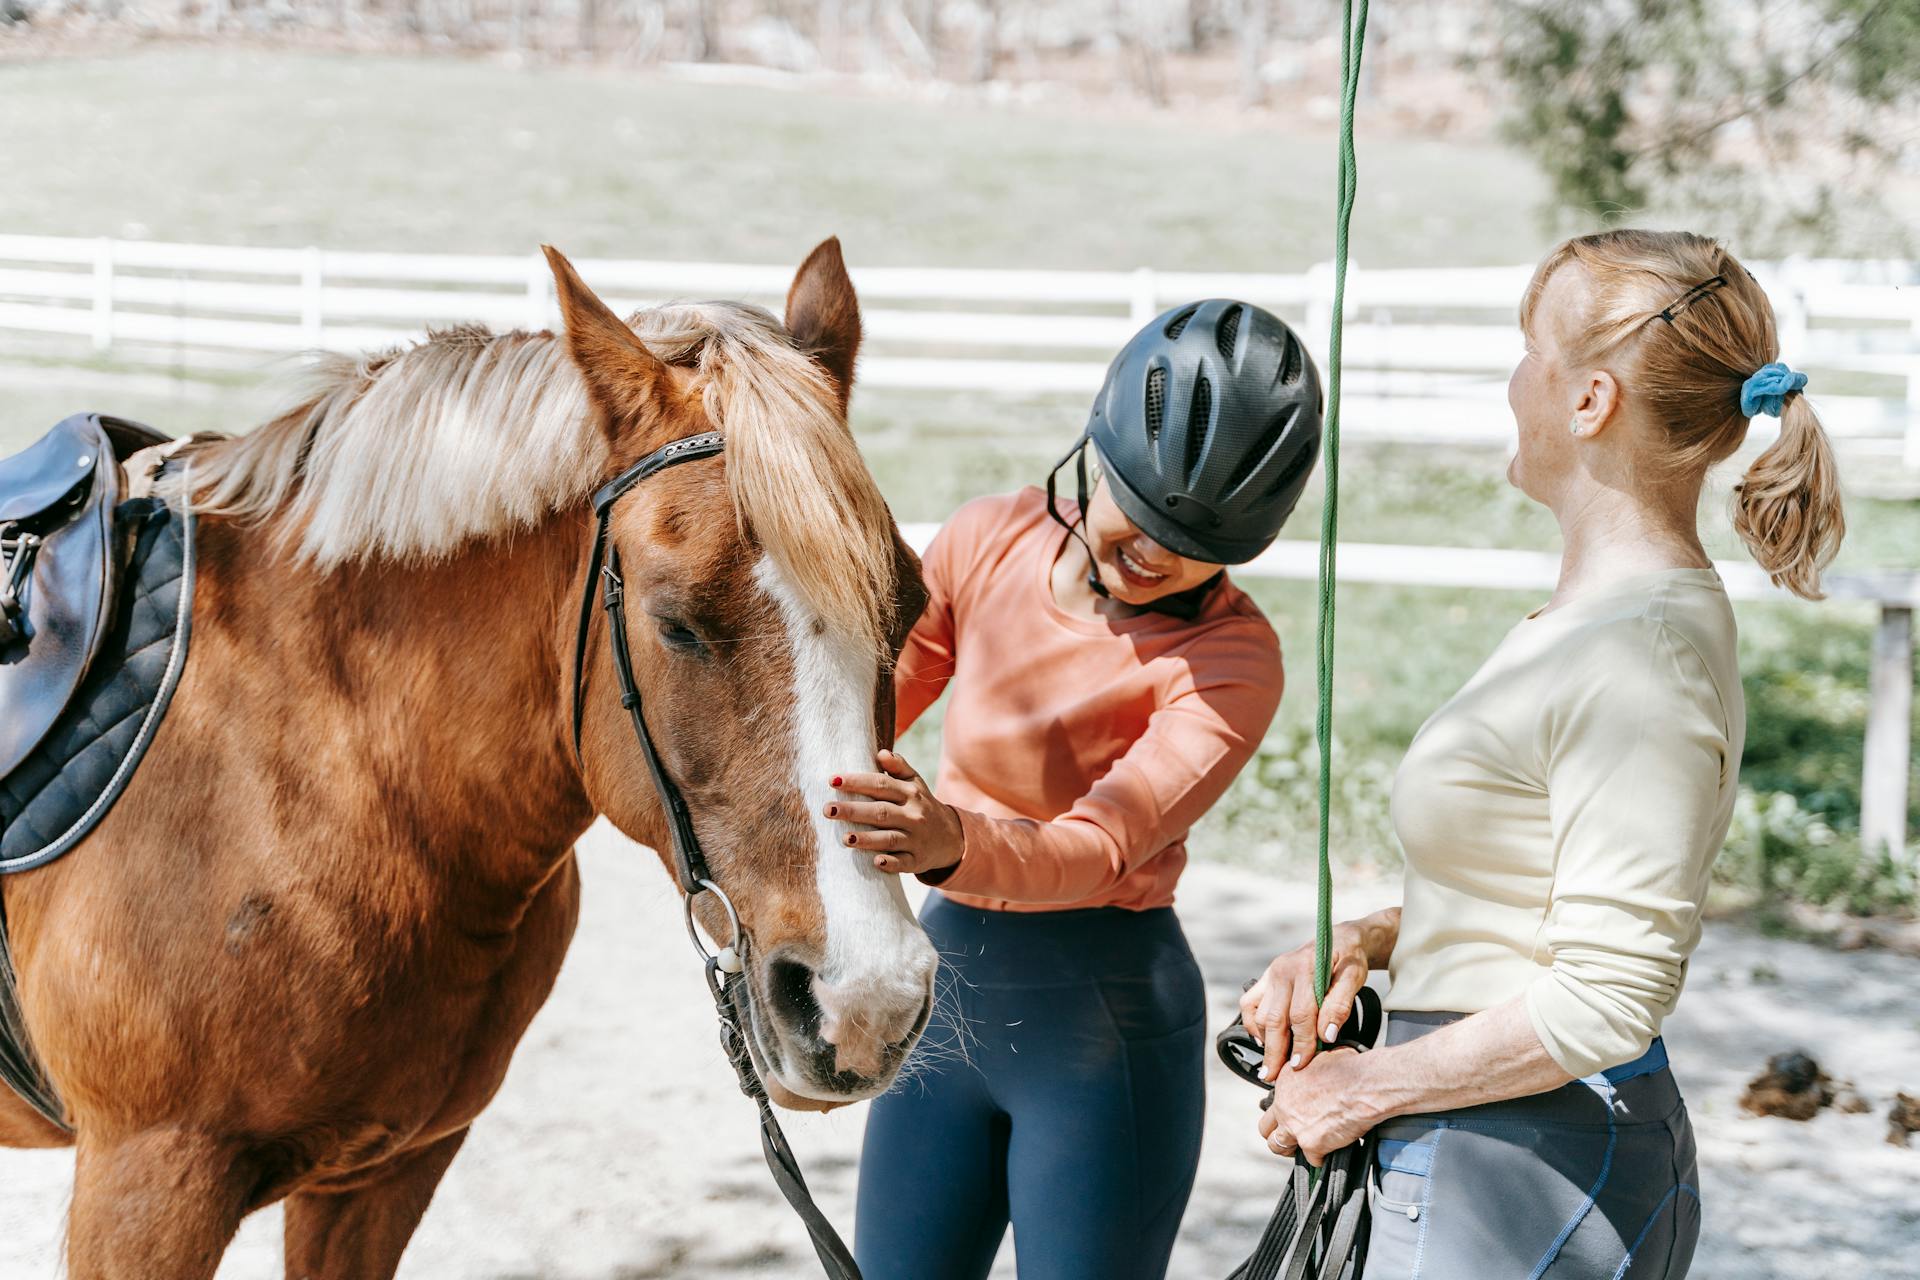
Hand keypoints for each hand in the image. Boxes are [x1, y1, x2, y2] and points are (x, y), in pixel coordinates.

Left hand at [826, 749, 964, 876]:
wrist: (952, 838)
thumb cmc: (922, 806)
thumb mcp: (915, 783)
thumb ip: (899, 767)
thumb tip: (881, 753)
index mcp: (910, 794)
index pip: (881, 784)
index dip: (857, 782)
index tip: (832, 780)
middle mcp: (914, 815)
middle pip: (881, 812)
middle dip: (854, 811)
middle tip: (828, 810)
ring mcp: (916, 839)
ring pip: (890, 839)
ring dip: (868, 839)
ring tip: (845, 838)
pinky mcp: (917, 861)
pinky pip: (903, 863)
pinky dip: (891, 863)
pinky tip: (876, 862)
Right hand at [1238, 921, 1371, 1080]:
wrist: (1340, 938)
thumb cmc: (1349, 960)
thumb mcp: (1354, 979)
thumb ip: (1340, 1006)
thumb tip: (1326, 1036)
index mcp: (1306, 968)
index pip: (1300, 1015)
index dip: (1302, 1043)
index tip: (1301, 1065)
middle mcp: (1282, 970)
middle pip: (1274, 1018)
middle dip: (1275, 1051)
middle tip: (1274, 1076)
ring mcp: (1270, 973)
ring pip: (1258, 1013)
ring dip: (1263, 1040)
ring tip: (1271, 1063)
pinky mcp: (1265, 978)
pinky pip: (1248, 1003)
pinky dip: (1252, 1024)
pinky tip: (1263, 1039)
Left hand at [1256, 1047, 1374, 1166]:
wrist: (1364, 1086)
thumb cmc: (1351, 1070)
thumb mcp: (1322, 1058)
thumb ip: (1311, 1070)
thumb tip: (1318, 1071)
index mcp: (1284, 1082)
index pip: (1272, 1102)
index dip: (1284, 1109)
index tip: (1293, 1113)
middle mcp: (1284, 1105)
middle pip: (1265, 1128)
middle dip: (1277, 1133)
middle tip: (1290, 1135)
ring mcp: (1294, 1127)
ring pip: (1277, 1146)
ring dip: (1290, 1149)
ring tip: (1303, 1147)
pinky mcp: (1310, 1144)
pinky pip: (1311, 1159)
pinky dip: (1320, 1157)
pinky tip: (1330, 1150)